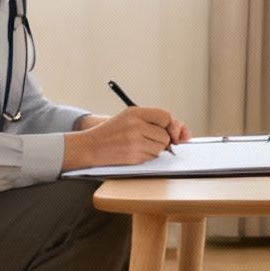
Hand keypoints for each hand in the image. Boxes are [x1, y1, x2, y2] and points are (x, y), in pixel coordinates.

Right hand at [72, 105, 188, 167]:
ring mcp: (134, 141)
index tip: (166, 128)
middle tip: (149, 138)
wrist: (91, 146)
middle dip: (161, 139)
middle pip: (165, 135)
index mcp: (135, 112)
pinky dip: (148, 156)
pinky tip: (135, 151)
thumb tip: (178, 132)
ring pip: (160, 147)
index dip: (168, 124)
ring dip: (155, 149)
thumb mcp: (129, 117)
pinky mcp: (133, 156)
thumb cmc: (112, 131)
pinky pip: (152, 157)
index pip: (165, 116)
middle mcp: (136, 125)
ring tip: (139, 144)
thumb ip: (151, 120)